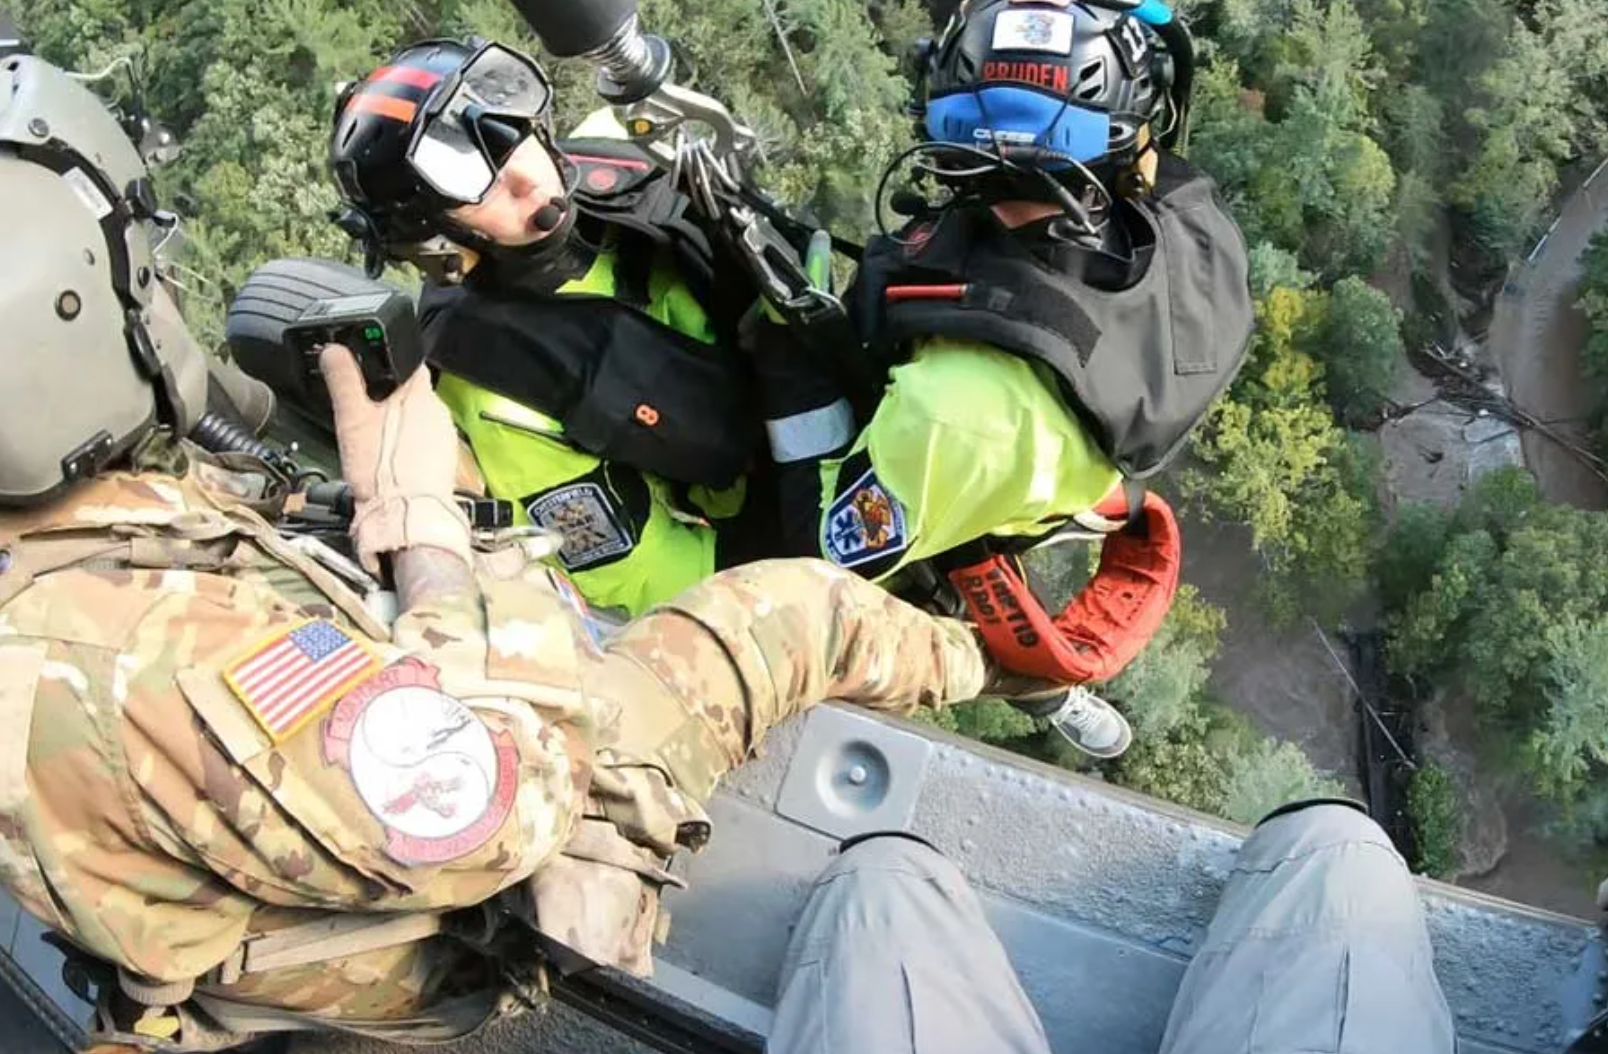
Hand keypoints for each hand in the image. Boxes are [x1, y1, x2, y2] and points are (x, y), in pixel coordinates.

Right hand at [320, 344, 469, 571]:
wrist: (405, 518)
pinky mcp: (444, 460)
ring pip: (417, 418)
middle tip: (363, 415)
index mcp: (420, 394)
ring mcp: (444, 437)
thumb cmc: (382, 473)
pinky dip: (407, 445)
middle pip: (410, 392)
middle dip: (388, 398)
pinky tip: (390, 459)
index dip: (384, 362)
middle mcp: (439, 412)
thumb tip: (334, 350)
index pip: (406, 361)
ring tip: (375, 442)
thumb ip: (344, 381)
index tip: (367, 371)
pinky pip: (423, 442)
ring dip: (398, 423)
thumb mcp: (352, 420)